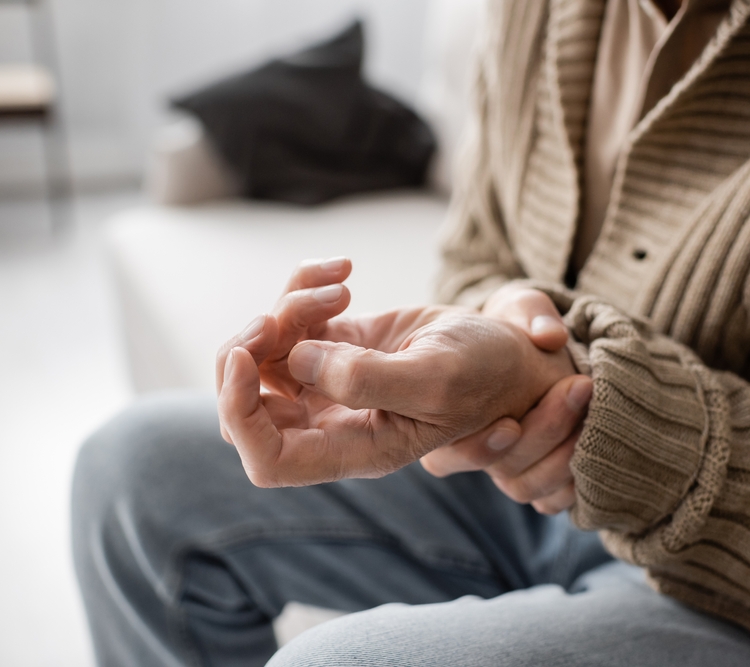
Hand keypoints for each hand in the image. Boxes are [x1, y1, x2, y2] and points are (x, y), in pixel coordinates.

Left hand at [216, 261, 575, 487]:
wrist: (509, 349)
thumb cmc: (486, 374)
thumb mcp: (436, 378)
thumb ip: (364, 379)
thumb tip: (297, 359)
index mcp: (354, 448)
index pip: (267, 458)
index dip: (239, 412)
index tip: (242, 356)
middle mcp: (333, 422)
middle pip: (247, 402)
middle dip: (248, 351)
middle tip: (282, 315)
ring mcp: (330, 383)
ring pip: (264, 352)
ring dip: (286, 308)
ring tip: (340, 288)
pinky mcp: (336, 344)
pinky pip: (292, 316)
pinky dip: (303, 285)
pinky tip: (343, 270)